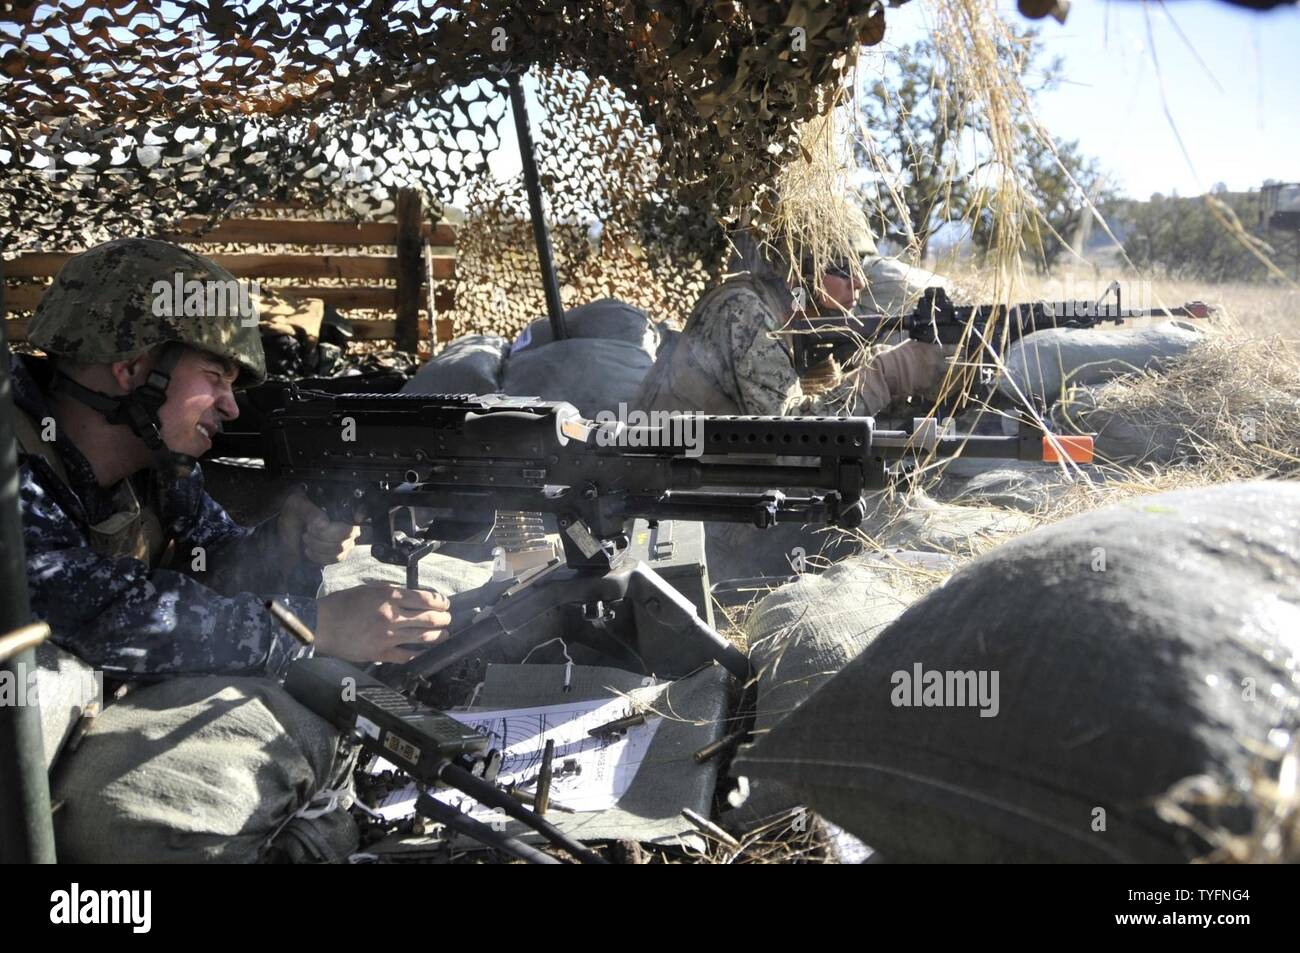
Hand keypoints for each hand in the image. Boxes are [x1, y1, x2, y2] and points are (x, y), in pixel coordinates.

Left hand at [278, 489, 359, 565]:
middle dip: (323, 536)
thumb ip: (310, 512)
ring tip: (306, 538)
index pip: (361, 508)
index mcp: (338, 507)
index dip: (363, 512)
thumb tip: (324, 524)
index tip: (357, 517)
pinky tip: (309, 550)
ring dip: (318, 546)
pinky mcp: (338, 554)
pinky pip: (335, 559)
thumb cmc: (293, 513)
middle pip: (346, 535)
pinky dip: (319, 557)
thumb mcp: (297, 506)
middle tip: (307, 530)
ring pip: (340, 549)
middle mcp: (346, 523)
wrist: (285, 529)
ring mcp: (345, 540)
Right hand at [315, 585, 451, 663]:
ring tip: (443, 634)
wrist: (322, 624)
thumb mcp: (371, 589)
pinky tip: (425, 651)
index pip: (426, 599)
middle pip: (429, 619)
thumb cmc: (344, 604)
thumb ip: (394, 592)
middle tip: (447, 619)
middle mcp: (392, 616)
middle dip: (444, 619)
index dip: (441, 602)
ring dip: (438, 636)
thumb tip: (415, 596)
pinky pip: (407, 655)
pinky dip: (419, 653)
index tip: (445, 604)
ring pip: (423, 637)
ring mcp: (388, 637)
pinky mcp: (380, 653)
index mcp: (390, 597)